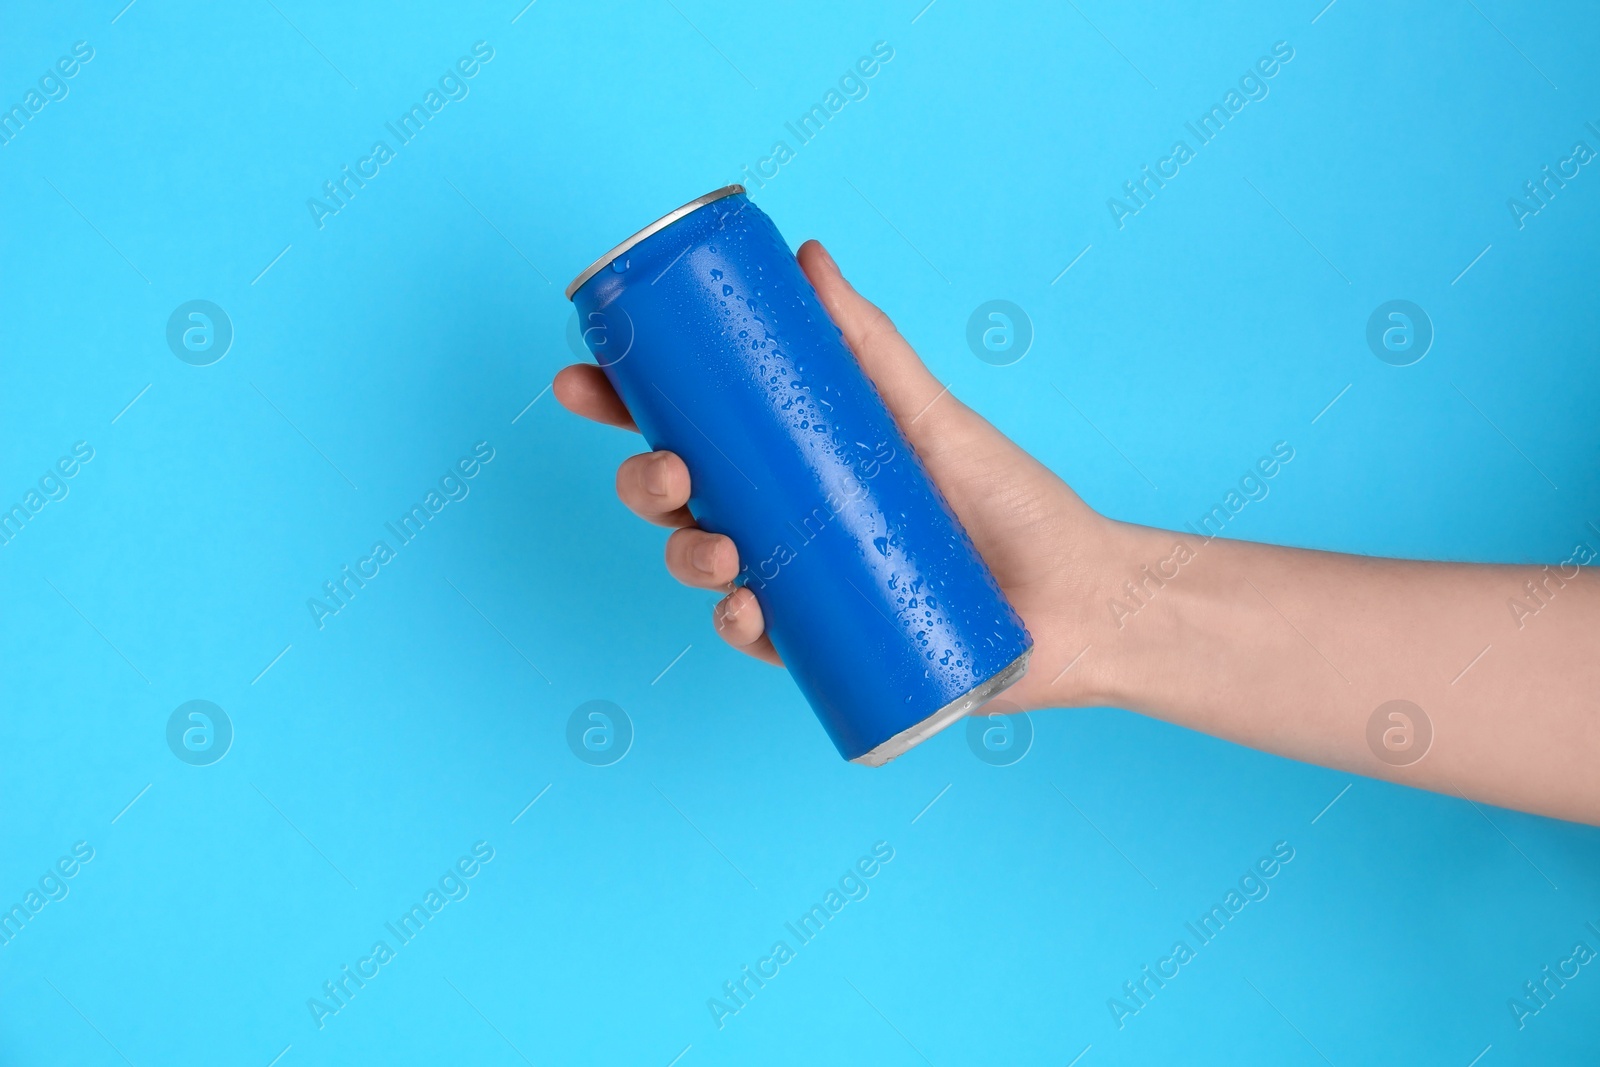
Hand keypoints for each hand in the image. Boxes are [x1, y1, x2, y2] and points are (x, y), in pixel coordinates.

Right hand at [555, 239, 1128, 711]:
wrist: (1076, 599)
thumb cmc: (1008, 504)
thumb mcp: (929, 415)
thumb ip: (868, 343)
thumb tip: (808, 255)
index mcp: (791, 463)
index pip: (691, 431)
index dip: (625, 409)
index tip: (583, 381)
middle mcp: (783, 523)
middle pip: (678, 503)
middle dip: (643, 485)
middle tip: (668, 473)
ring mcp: (799, 585)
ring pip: (703, 571)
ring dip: (684, 560)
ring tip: (720, 550)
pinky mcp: (824, 647)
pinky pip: (758, 639)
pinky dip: (738, 626)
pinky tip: (746, 610)